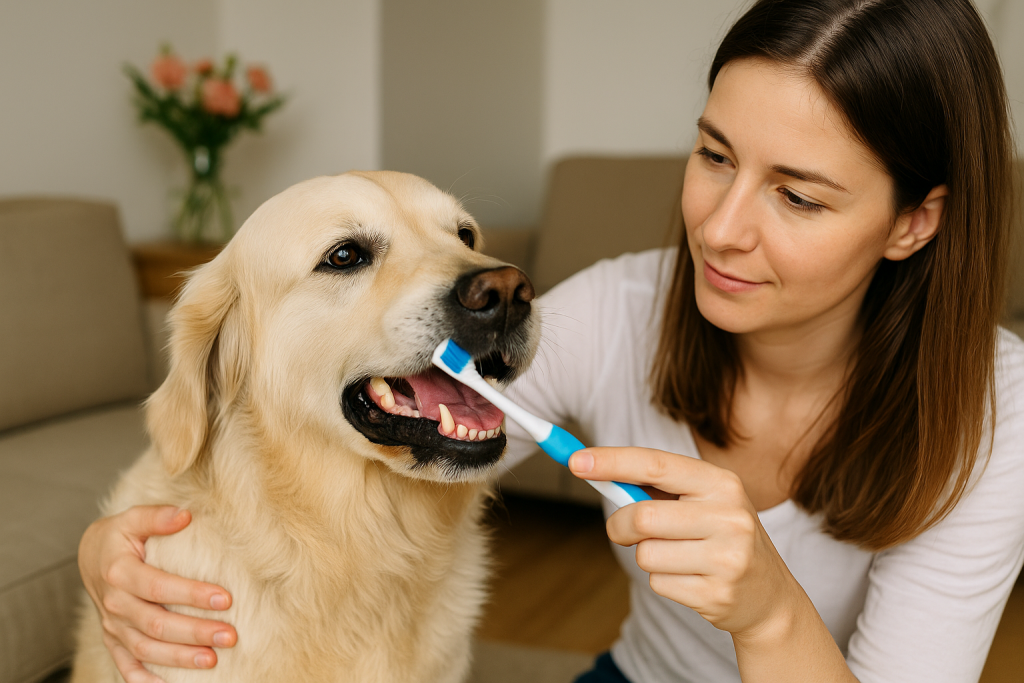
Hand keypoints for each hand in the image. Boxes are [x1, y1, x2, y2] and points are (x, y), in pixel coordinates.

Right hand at [78, 506, 237, 682]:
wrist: (91, 557)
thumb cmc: (120, 536)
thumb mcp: (132, 518)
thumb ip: (157, 516)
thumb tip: (185, 515)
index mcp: (119, 572)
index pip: (159, 587)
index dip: (191, 594)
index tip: (226, 599)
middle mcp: (114, 603)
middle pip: (156, 623)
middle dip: (195, 632)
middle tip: (229, 636)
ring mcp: (113, 626)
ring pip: (145, 649)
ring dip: (179, 658)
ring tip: (212, 660)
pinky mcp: (113, 640)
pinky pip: (126, 666)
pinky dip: (144, 680)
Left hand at [569, 447, 802, 639]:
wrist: (769, 596)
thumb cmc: (720, 537)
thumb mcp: (702, 502)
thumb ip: (656, 488)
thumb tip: (594, 470)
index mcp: (721, 483)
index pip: (656, 464)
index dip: (611, 461)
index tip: (575, 461)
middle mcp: (729, 516)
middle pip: (641, 516)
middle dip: (620, 526)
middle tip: (625, 531)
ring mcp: (727, 557)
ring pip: (646, 554)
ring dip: (647, 556)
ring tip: (678, 557)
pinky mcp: (717, 594)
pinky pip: (658, 583)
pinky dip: (662, 581)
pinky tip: (690, 579)